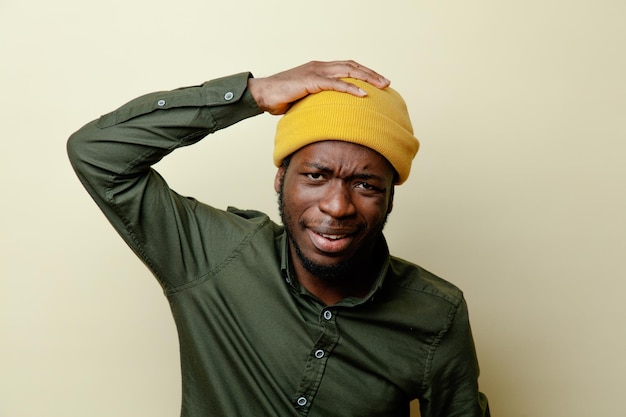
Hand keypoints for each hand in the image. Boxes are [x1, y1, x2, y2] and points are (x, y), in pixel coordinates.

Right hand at [247, 60, 389, 114]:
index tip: (377, 82)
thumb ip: (317, 102)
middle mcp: (320, 66)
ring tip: (382, 86)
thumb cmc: (279, 98)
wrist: (262, 94)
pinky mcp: (310, 80)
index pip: (347, 67)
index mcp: (319, 69)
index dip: (363, 73)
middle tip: (387, 83)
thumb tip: (328, 115)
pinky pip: (335, 83)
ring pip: (348, 71)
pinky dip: (350, 88)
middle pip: (352, 66)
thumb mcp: (304, 99)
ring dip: (367, 78)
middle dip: (371, 74)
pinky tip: (363, 94)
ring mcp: (315, 72)